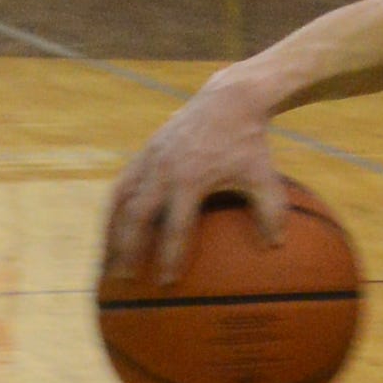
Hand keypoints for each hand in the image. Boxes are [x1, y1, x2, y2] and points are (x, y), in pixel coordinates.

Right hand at [101, 85, 287, 284]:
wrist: (229, 101)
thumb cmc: (250, 143)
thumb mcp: (265, 177)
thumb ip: (271, 211)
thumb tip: (276, 246)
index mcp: (190, 179)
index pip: (176, 226)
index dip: (169, 255)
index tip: (166, 282)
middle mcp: (162, 170)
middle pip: (136, 216)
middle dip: (127, 249)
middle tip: (124, 279)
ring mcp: (149, 160)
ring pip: (119, 202)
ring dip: (110, 232)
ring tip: (106, 261)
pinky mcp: (143, 153)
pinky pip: (120, 186)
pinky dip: (112, 211)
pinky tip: (110, 231)